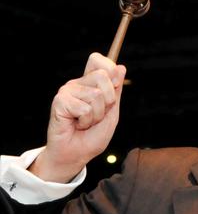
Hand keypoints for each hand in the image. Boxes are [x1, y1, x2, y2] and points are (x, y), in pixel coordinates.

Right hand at [30, 53, 126, 181]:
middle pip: (103, 75)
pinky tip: (77, 124)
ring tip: (86, 122)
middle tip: (98, 114)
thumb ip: (116, 92)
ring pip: (96, 95)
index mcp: (90, 83)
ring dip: (97, 115)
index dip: (110, 69)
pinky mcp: (60, 101)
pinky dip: (86, 121)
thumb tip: (120, 67)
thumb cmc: (93, 135)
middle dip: (109, 100)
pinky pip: (85, 108)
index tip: (113, 86)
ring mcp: (67, 91)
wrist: (76, 154)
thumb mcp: (112, 113)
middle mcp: (77, 84)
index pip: (98, 60)